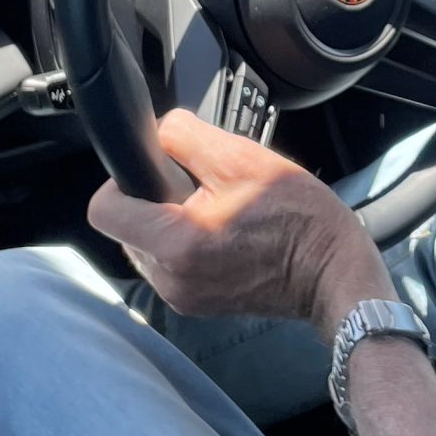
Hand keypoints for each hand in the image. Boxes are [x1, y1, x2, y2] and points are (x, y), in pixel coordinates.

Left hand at [86, 108, 391, 330]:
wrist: (332, 271)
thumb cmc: (298, 219)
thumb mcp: (241, 158)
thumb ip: (184, 137)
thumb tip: (157, 131)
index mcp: (175, 244)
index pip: (103, 210)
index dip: (120, 181)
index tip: (152, 171)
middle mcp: (170, 279)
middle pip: (125, 227)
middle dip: (151, 202)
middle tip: (199, 190)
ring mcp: (182, 297)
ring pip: (146, 247)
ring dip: (168, 224)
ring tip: (217, 213)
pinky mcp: (196, 304)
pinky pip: (169, 266)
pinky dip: (185, 246)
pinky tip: (223, 233)